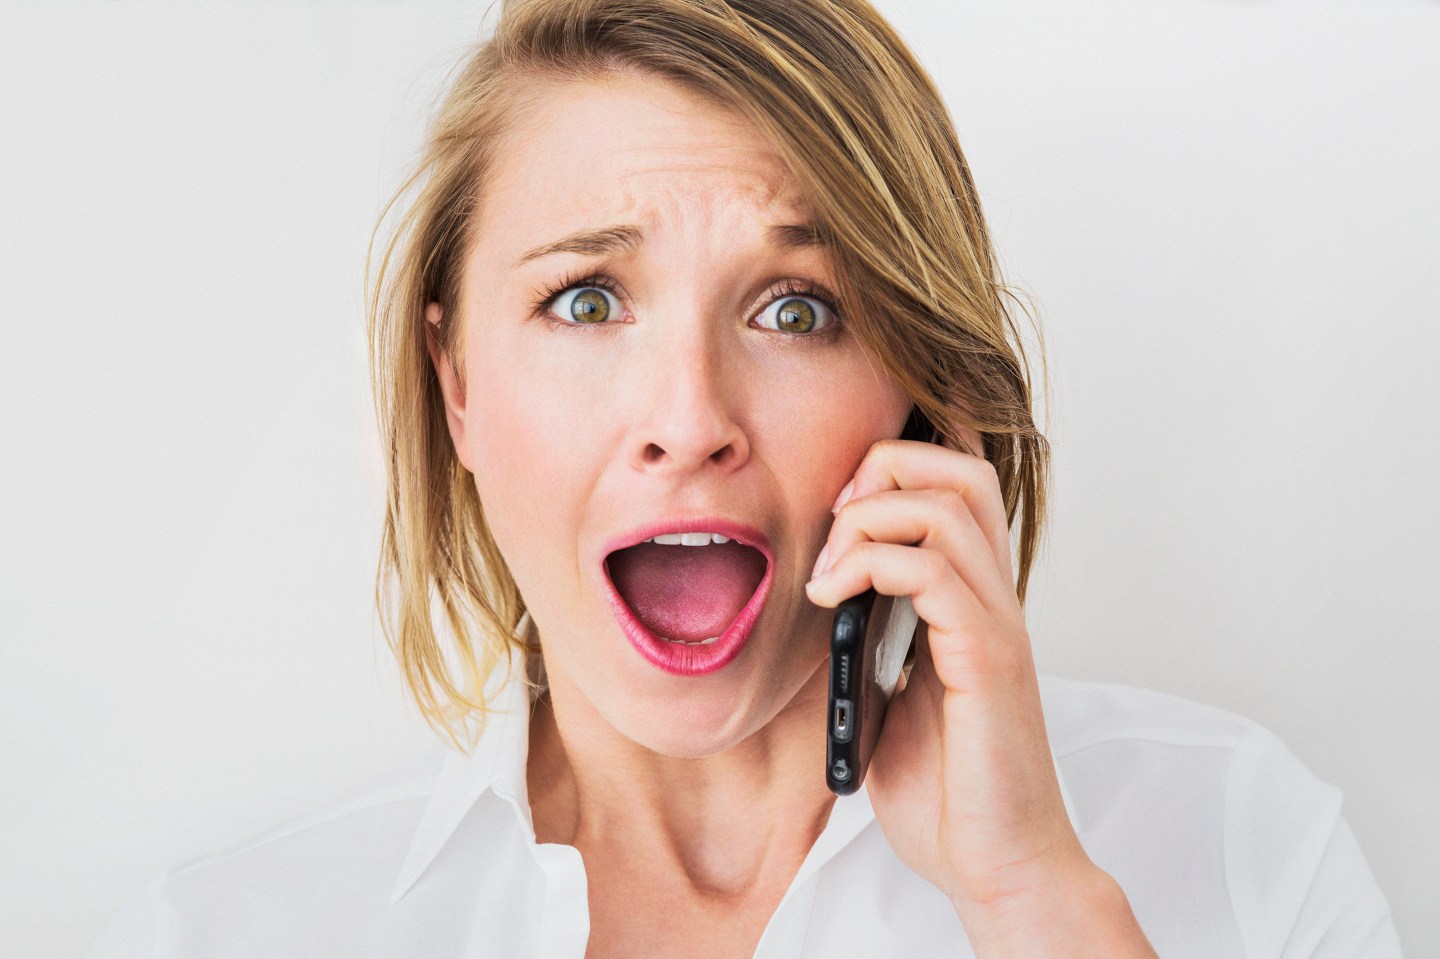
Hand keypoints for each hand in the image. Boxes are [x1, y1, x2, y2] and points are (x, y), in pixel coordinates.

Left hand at [804, 438, 1155, 955]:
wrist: (996, 867)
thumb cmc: (949, 795)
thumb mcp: (888, 701)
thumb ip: (872, 646)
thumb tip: (827, 604)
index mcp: (971, 603)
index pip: (956, 488)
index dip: (891, 474)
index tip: (834, 522)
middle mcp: (993, 601)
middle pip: (962, 471)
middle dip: (884, 469)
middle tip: (834, 527)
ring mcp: (996, 625)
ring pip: (948, 505)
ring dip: (867, 520)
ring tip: (828, 575)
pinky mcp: (988, 660)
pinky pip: (935, 571)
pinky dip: (871, 565)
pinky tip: (835, 599)